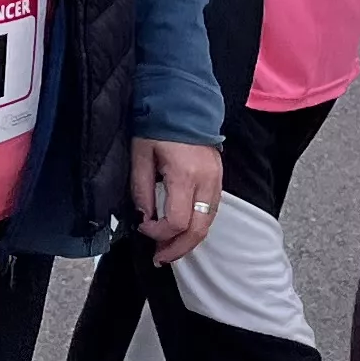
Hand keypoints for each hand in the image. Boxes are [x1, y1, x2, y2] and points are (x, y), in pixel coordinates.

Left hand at [132, 137, 223, 267]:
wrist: (184, 102)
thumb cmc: (158, 125)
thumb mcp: (140, 154)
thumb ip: (141, 189)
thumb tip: (144, 217)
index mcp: (185, 176)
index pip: (176, 221)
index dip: (158, 233)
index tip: (143, 228)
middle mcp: (206, 182)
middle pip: (198, 230)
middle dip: (178, 249)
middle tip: (159, 258)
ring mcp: (216, 181)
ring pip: (208, 224)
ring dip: (189, 241)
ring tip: (169, 249)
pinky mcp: (219, 178)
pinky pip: (211, 211)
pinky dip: (198, 226)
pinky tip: (182, 230)